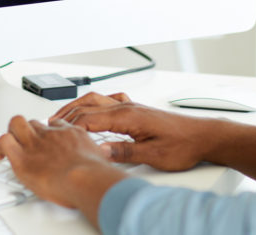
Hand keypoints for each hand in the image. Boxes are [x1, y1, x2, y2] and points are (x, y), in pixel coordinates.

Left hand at [0, 115, 127, 216]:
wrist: (85, 177)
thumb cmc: (95, 174)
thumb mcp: (102, 157)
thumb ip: (96, 155)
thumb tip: (102, 161)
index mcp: (71, 133)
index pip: (55, 124)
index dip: (50, 131)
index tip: (48, 139)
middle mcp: (51, 134)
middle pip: (34, 120)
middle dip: (29, 128)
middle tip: (26, 140)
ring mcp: (36, 143)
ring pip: (16, 123)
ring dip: (13, 133)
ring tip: (11, 145)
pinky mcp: (22, 157)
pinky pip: (4, 141)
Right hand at [51, 91, 210, 171]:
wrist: (203, 137)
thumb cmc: (183, 145)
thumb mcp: (153, 155)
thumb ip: (125, 152)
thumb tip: (101, 150)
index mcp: (129, 116)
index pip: (91, 118)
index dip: (71, 125)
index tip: (56, 131)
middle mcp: (129, 107)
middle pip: (90, 104)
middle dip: (69, 112)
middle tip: (52, 122)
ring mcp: (133, 106)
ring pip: (99, 100)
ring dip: (80, 106)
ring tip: (65, 115)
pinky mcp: (138, 110)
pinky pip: (111, 101)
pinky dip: (97, 104)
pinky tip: (96, 109)